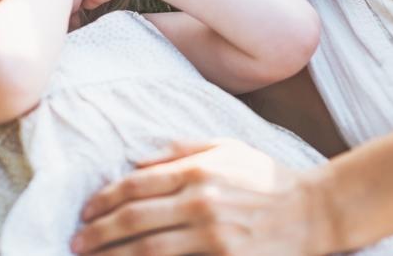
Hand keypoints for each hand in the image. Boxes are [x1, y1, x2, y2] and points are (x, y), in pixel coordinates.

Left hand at [71, 139, 330, 255]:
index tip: (86, 211)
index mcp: (197, 171)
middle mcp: (201, 203)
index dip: (103, 200)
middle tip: (77, 241)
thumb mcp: (226, 147)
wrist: (316, 212)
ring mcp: (214, 238)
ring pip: (148, 251)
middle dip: (98, 233)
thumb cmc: (267, 177)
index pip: (134, 186)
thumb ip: (179, 150)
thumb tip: (135, 159)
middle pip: (134, 221)